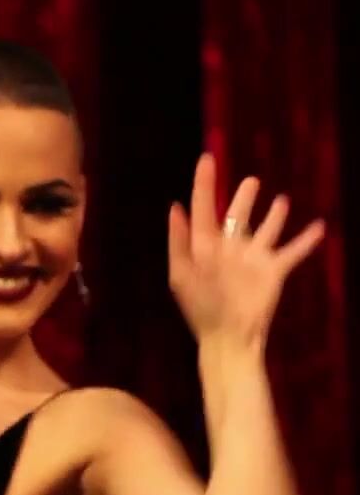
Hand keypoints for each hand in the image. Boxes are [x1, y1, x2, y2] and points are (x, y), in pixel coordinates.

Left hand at [167, 153, 324, 346]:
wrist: (228, 336)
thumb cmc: (200, 307)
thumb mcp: (181, 274)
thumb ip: (179, 240)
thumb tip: (175, 207)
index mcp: (204, 246)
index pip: (203, 207)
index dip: (203, 183)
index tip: (206, 158)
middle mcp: (229, 248)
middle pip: (237, 215)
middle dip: (243, 198)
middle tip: (251, 181)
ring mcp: (253, 259)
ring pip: (266, 230)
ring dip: (273, 215)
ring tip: (281, 200)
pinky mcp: (273, 271)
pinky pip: (293, 251)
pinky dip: (307, 240)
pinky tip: (319, 227)